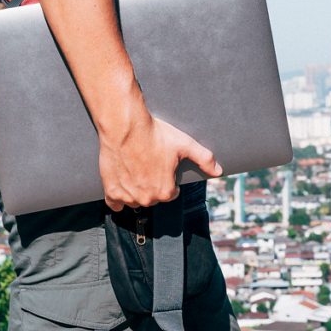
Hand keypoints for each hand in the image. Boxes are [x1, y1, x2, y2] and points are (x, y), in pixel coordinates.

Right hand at [98, 87, 221, 210]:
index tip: (163, 167)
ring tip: (136, 170)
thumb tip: (219, 171)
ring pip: (135, 201)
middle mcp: (147, 198)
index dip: (168, 179)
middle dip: (153, 185)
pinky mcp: (111, 191)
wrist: (125, 126)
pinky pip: (115, 204)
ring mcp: (128, 196)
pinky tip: (123, 185)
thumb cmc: (155, 134)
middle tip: (150, 165)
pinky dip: (118, 198)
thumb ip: (205, 159)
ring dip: (137, 191)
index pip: (171, 194)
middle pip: (153, 198)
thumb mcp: (185, 144)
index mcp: (165, 191)